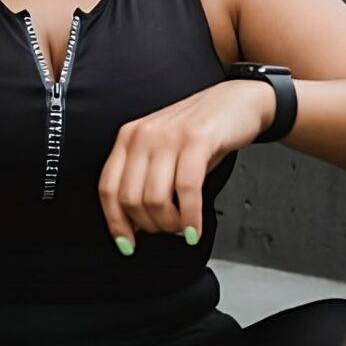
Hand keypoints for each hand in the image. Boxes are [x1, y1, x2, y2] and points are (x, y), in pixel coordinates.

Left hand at [98, 79, 275, 251]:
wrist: (238, 101)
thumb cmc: (201, 132)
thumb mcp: (163, 152)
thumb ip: (145, 180)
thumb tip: (134, 224)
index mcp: (128, 138)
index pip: (108, 188)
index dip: (115, 222)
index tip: (127, 244)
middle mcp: (143, 135)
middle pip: (130, 198)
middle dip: (149, 226)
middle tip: (168, 231)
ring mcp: (169, 136)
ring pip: (155, 198)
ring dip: (170, 224)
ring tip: (183, 228)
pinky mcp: (197, 139)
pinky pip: (186, 189)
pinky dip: (190, 217)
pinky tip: (194, 228)